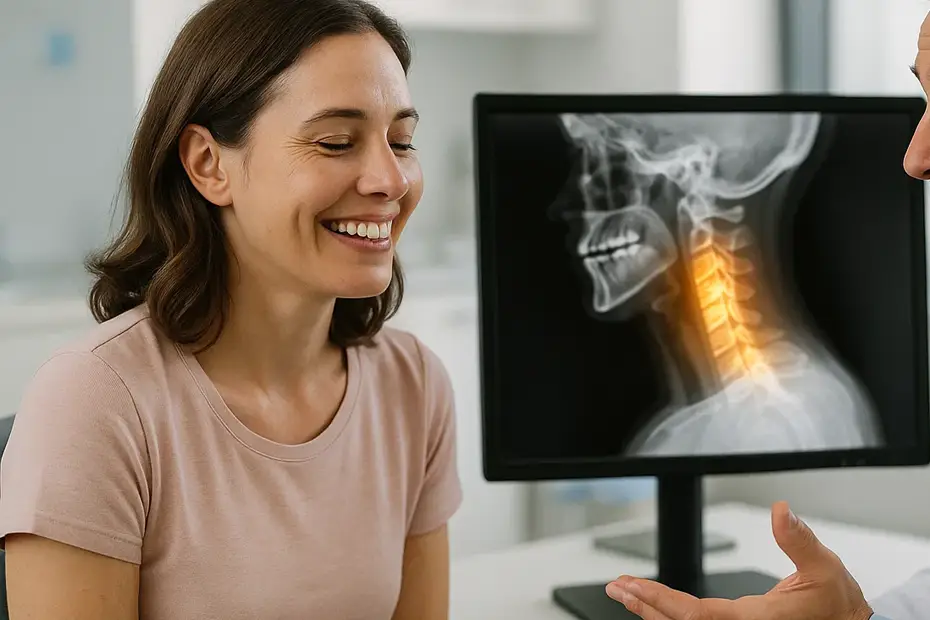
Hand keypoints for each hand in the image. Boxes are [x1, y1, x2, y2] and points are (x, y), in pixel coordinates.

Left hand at [606, 501, 873, 619]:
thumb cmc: (839, 604)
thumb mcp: (824, 567)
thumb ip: (799, 540)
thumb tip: (781, 511)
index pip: (697, 615)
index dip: (661, 601)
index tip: (635, 585)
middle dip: (644, 605)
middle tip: (617, 586)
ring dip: (652, 612)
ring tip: (626, 592)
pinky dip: (671, 617)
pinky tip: (656, 607)